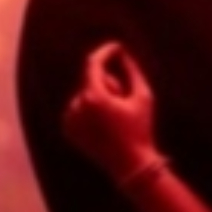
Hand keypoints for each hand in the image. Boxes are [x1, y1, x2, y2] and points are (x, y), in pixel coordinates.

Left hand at [63, 42, 159, 181]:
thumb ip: (132, 71)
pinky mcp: (68, 130)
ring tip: (115, 118)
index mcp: (94, 97)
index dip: (105, 52)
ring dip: (100, 97)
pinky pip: (78, 109)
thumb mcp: (143, 97)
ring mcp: (69, 120)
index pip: (93, 64)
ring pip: (85, 94)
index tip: (116, 47)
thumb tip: (123, 53)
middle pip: (91, 81)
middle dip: (109, 83)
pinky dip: (90, 110)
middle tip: (125, 99)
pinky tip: (104, 126)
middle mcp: (76, 107)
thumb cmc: (141, 128)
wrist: (130, 164)